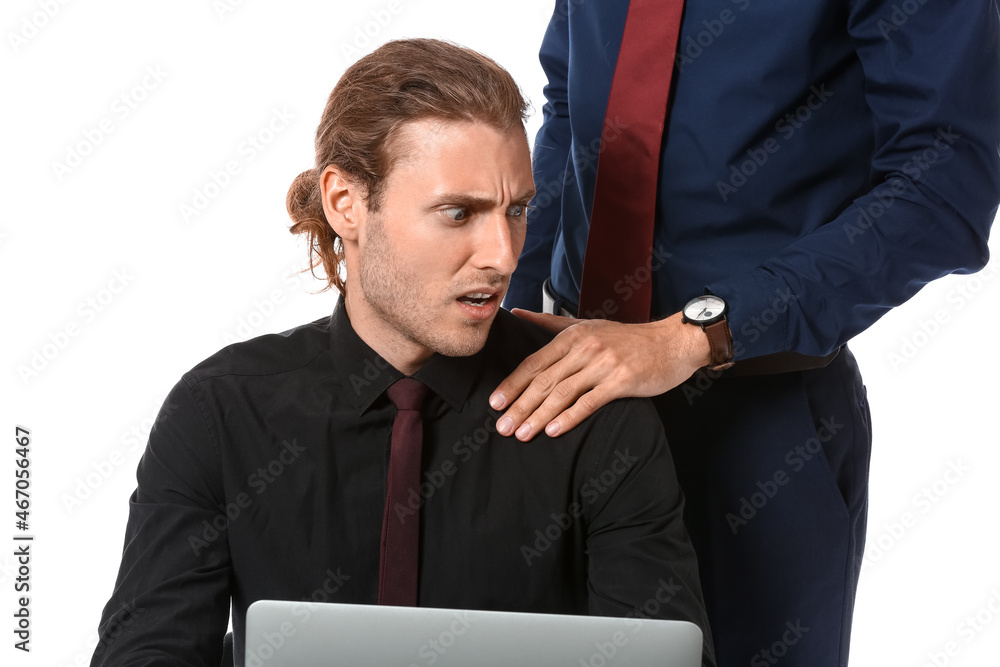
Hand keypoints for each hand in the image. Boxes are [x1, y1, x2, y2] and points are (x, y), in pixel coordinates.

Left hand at [489, 309, 712, 440]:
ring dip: (538, 416)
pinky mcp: (622, 381)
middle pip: (543, 381)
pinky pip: (589, 402)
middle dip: (519, 406)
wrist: (672, 343)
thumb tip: (517, 312)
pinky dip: (569, 417)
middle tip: (502, 428)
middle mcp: (585, 348)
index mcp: (572, 336)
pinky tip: (553, 431)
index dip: (513, 384)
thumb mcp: (588, 325)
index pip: (534, 363)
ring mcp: (603, 364)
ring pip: (562, 393)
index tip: (495, 403)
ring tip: (521, 434)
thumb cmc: (627, 339)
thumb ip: (550, 324)